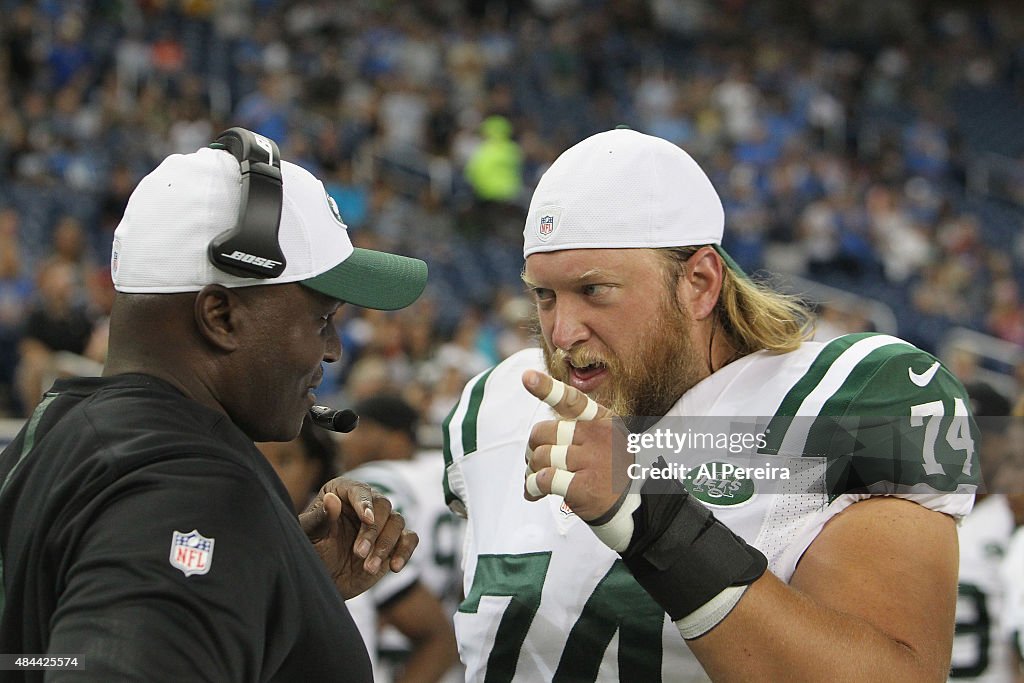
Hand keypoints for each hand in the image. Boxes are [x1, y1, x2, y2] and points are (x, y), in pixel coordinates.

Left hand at [299, 477, 418, 598]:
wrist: (326, 578)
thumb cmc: (314, 552)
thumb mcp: (311, 536)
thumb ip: (320, 519)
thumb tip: (331, 500)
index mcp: (344, 493)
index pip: (360, 491)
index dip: (365, 503)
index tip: (367, 519)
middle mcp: (366, 503)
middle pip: (383, 506)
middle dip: (373, 531)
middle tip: (359, 553)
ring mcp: (383, 522)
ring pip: (397, 522)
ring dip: (385, 546)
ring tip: (369, 568)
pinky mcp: (395, 541)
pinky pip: (410, 539)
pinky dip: (405, 551)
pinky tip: (394, 567)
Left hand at [521, 370, 631, 521]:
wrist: (632, 506)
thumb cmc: (608, 469)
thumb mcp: (601, 440)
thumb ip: (573, 429)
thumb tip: (535, 435)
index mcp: (602, 419)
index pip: (571, 400)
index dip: (547, 388)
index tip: (527, 377)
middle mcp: (599, 436)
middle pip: (544, 432)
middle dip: (531, 448)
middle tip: (534, 460)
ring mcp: (593, 461)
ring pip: (541, 456)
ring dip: (530, 471)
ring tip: (535, 479)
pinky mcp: (584, 487)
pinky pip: (544, 480)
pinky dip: (532, 487)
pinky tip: (534, 493)